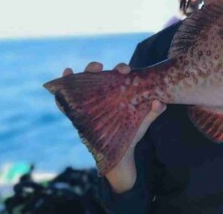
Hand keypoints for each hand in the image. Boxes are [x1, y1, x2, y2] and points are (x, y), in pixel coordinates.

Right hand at [58, 62, 165, 191]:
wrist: (121, 156)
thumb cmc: (133, 133)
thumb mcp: (144, 121)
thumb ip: (153, 111)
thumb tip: (159, 102)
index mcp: (118, 92)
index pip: (117, 75)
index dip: (120, 68)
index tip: (125, 70)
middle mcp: (103, 94)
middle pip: (96, 76)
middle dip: (95, 67)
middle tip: (99, 67)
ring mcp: (90, 103)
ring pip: (80, 84)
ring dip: (78, 74)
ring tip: (75, 71)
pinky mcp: (78, 115)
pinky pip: (67, 101)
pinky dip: (62, 89)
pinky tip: (64, 76)